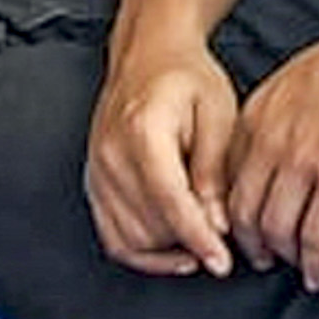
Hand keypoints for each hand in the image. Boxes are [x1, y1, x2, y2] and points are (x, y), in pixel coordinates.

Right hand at [85, 37, 243, 277]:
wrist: (149, 54)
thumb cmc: (187, 78)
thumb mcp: (217, 114)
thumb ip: (214, 171)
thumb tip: (216, 225)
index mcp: (143, 131)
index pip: (170, 201)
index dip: (198, 239)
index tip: (222, 263)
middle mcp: (110, 154)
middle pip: (150, 226)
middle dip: (189, 242)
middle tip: (224, 239)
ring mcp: (96, 171)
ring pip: (130, 239)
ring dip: (168, 250)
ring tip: (202, 238)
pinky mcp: (93, 183)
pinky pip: (113, 237)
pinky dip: (143, 254)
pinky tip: (174, 251)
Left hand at [221, 0, 318, 290]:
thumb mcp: (299, 77)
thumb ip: (278, 114)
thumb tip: (279, 144)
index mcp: (259, 114)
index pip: (228, 177)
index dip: (235, 210)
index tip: (245, 225)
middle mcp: (271, 139)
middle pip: (243, 211)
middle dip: (251, 243)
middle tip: (263, 259)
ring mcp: (303, 160)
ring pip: (276, 229)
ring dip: (283, 257)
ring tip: (295, 267)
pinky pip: (316, 235)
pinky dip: (315, 262)